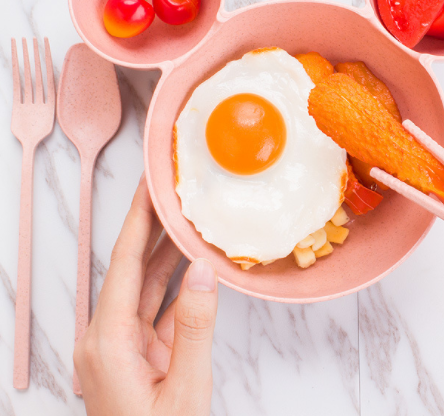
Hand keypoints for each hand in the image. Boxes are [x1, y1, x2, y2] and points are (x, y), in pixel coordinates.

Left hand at [74, 176, 217, 415]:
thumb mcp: (185, 392)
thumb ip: (195, 327)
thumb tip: (202, 268)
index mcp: (107, 343)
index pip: (123, 264)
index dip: (138, 220)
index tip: (150, 184)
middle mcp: (107, 338)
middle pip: (131, 269)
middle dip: (152, 227)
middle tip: (172, 189)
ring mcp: (123, 347)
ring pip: (146, 287)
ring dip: (167, 253)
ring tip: (187, 215)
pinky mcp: (141, 356)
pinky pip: (158, 310)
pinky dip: (177, 286)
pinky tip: (195, 263)